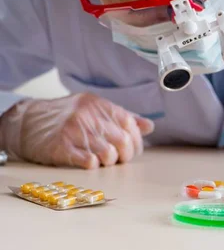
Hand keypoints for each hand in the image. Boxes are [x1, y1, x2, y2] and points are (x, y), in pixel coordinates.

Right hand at [0, 93, 153, 168]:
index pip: (130, 123)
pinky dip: (94, 165)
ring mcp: (75, 131)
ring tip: (103, 161)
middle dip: (125, 155)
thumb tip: (149, 126)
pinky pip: (88, 161)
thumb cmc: (66, 116)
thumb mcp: (94, 109)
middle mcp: (89, 116)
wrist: (28, 122)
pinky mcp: (61, 147)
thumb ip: (122, 117)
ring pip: (108, 153)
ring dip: (110, 162)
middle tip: (119, 159)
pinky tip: (90, 163)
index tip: (132, 150)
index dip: (136, 140)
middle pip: (122, 141)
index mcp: (100, 105)